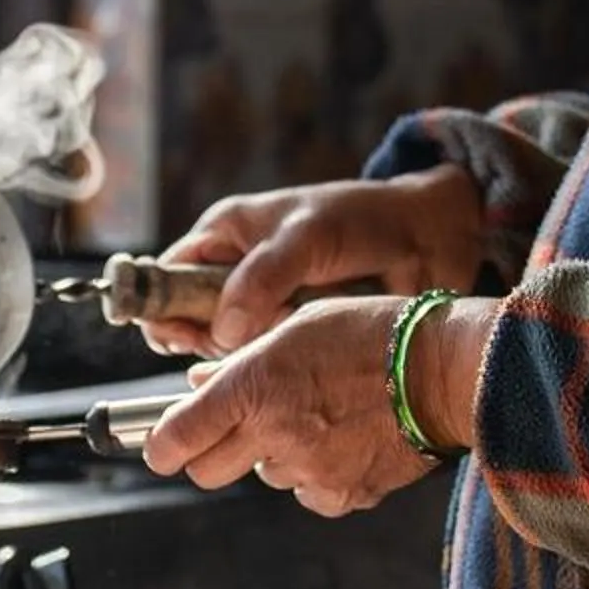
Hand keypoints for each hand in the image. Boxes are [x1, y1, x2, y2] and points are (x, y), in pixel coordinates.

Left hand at [141, 293, 498, 513]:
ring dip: (275, 454)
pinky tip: (345, 438)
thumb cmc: (375, 331)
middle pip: (207, 471)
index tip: (165, 443)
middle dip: (212, 451)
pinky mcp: (341, 495)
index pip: (177, 438)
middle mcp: (273, 432)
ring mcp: (307, 469)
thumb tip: (199, 384)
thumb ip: (243, 360)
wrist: (447, 370)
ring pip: (264, 476)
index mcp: (255, 383)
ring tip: (319, 414)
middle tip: (240, 425)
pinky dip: (316, 474)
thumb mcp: (299, 324)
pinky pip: (308, 494)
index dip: (163, 445)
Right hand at [146, 165, 484, 358]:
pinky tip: (288, 369)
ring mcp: (265, 307)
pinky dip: (270, 368)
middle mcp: (237, 272)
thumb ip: (263, 277)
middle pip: (191, 320)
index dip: (161, 307)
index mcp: (226, 234)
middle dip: (202, 342)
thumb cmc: (363, 220)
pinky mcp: (292, 335)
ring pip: (227, 348)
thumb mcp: (308, 236)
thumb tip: (221, 332)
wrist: (427, 240)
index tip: (173, 337)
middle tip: (222, 356)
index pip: (169, 275)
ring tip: (270, 352)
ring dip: (241, 358)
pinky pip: (264, 361)